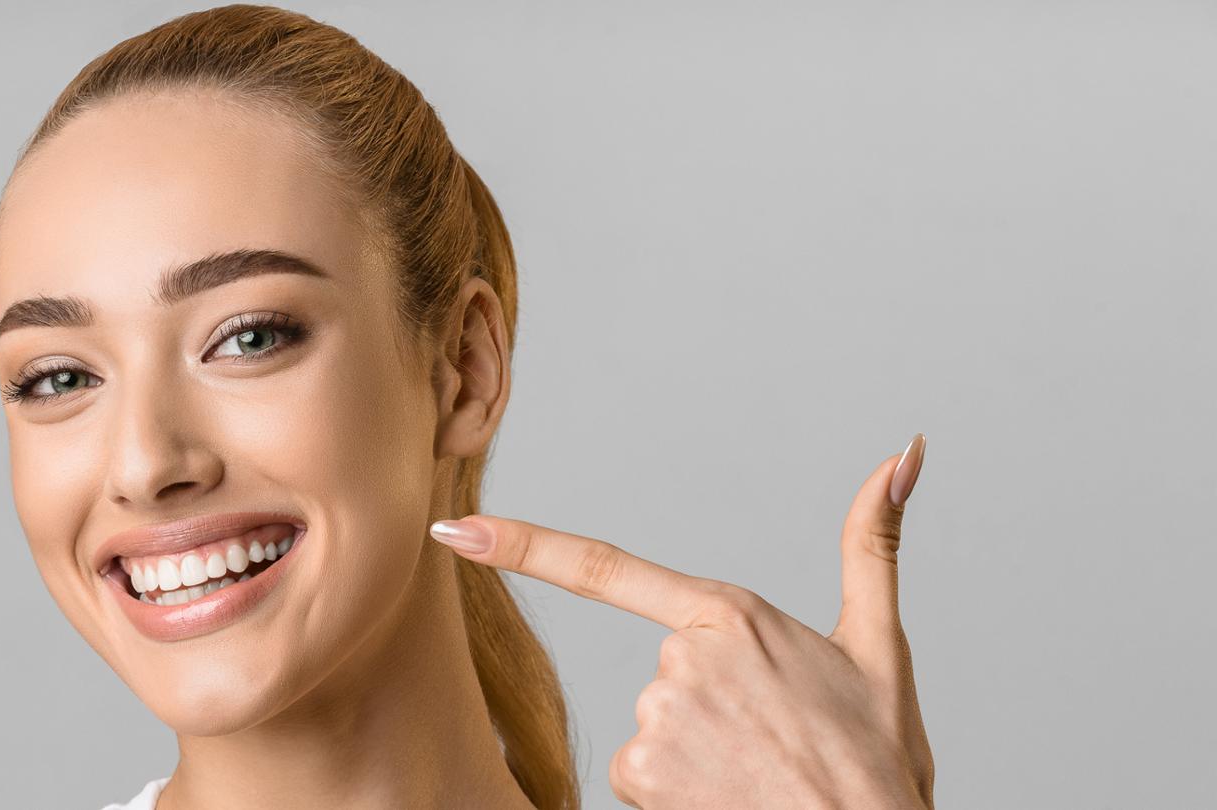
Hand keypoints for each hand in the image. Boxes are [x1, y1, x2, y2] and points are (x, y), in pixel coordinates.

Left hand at [430, 435, 932, 808]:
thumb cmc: (876, 759)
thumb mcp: (881, 647)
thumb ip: (874, 545)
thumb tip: (902, 453)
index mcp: (729, 614)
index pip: (604, 568)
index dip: (521, 545)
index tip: (453, 532)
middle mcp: (680, 658)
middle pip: (663, 676)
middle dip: (709, 708)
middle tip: (773, 740)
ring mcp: (656, 716)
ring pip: (653, 728)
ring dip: (698, 754)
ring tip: (758, 772)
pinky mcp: (641, 771)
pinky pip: (641, 775)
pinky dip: (680, 792)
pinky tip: (729, 795)